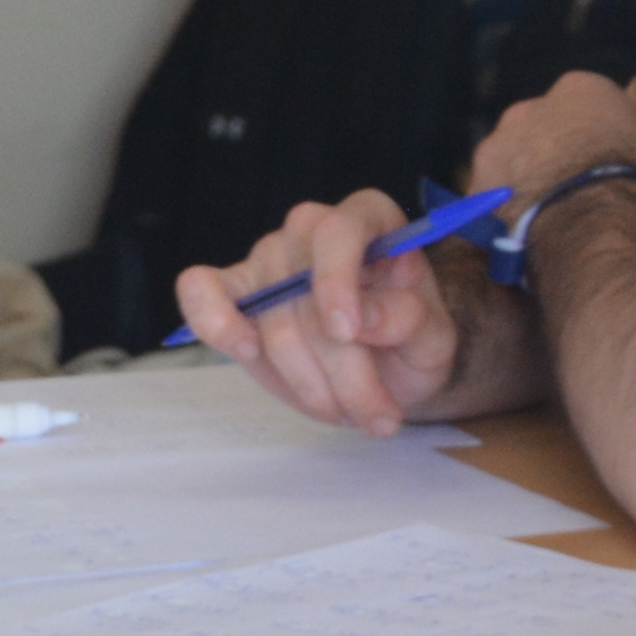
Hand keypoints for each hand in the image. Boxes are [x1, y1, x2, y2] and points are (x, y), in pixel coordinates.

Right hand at [166, 188, 496, 434]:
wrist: (387, 370)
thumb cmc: (411, 343)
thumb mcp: (435, 340)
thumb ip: (408, 321)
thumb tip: (363, 317)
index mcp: (368, 220)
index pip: (340, 230)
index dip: (337, 281)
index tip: (348, 334)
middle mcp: (312, 229)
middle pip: (305, 295)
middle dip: (342, 370)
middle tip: (377, 415)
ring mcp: (268, 259)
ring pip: (271, 324)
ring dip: (309, 382)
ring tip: (346, 410)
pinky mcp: (233, 292)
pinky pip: (200, 289)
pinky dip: (214, 321)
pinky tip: (246, 350)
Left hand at [472, 68, 635, 219]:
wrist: (594, 235)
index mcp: (580, 88)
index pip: (591, 105)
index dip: (605, 138)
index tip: (616, 166)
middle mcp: (527, 109)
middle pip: (544, 132)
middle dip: (558, 158)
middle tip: (581, 197)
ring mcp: (493, 150)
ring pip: (512, 167)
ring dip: (527, 188)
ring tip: (552, 226)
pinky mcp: (472, 193)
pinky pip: (490, 204)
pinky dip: (506, 220)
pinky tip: (527, 244)